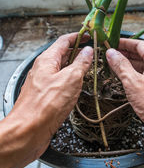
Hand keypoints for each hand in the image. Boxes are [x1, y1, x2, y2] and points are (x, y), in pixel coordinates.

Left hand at [0, 33, 92, 167]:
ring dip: (75, 66)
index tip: (89, 36)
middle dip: (77, 51)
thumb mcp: (70, 79)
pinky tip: (78, 86)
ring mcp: (43, 83)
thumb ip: (80, 64)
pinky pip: (60, 83)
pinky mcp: (45, 97)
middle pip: (62, 54)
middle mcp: (43, 70)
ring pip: (61, 69)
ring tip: (88, 67)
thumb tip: (88, 52)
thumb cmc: (45, 106)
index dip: (78, 37)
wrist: (28, 131)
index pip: (63, 41)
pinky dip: (71, 80)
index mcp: (47, 60)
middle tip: (92, 52)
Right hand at [106, 38, 143, 167]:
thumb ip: (121, 66)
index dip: (123, 43)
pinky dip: (135, 80)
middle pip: (141, 56)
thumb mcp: (134, 83)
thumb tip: (112, 54)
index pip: (138, 44)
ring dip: (128, 68)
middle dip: (124, 55)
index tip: (111, 43)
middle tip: (109, 56)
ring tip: (113, 69)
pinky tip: (125, 84)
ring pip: (143, 69)